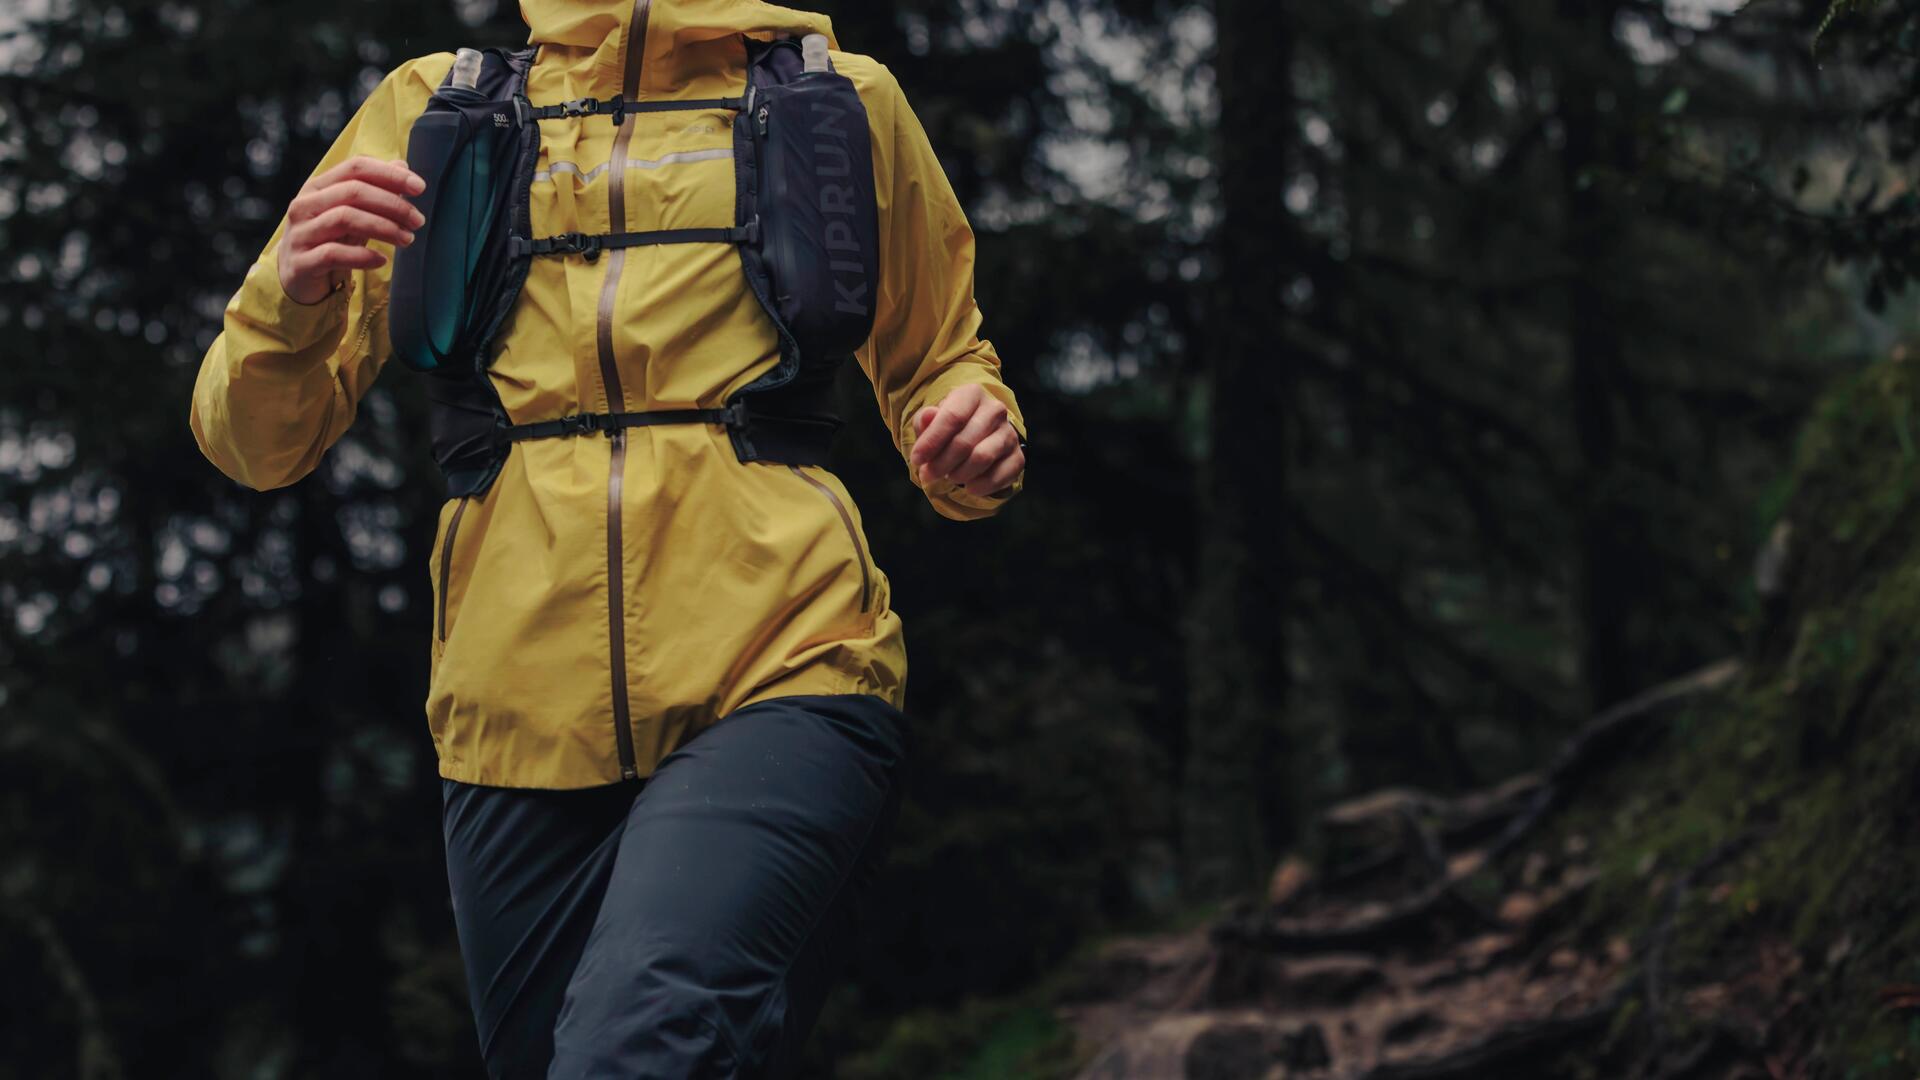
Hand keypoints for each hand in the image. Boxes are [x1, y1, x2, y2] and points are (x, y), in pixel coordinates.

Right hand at [276, 156, 425, 304]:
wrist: (297, 277)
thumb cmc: (330, 239)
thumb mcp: (352, 212)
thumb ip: (375, 189)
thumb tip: (402, 164)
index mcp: (317, 186)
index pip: (355, 168)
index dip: (389, 174)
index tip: (420, 187)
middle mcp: (305, 205)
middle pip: (353, 191)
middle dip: (392, 204)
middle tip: (418, 220)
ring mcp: (300, 233)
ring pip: (345, 218)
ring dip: (383, 228)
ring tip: (407, 239)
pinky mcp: (301, 262)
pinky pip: (333, 254)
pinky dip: (362, 256)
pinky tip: (382, 260)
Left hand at [910, 384, 1024, 497]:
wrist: (977, 435)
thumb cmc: (948, 427)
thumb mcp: (931, 420)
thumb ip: (926, 420)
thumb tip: (928, 416)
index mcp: (972, 394)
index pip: (953, 417)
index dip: (932, 441)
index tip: (916, 459)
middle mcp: (995, 410)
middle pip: (965, 441)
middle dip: (941, 463)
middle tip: (928, 475)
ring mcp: (1009, 433)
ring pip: (982, 458)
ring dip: (959, 474)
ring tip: (948, 477)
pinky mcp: (1018, 456)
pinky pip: (1000, 475)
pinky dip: (981, 486)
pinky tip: (969, 486)